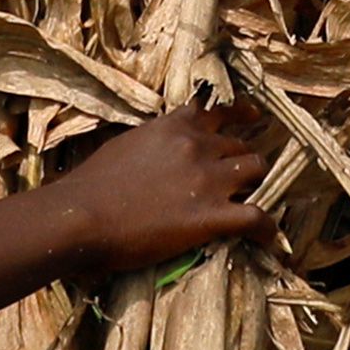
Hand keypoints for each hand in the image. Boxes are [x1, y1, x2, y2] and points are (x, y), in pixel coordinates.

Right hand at [45, 105, 280, 285]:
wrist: (81, 217)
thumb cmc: (89, 185)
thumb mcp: (124, 146)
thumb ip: (152, 143)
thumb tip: (159, 151)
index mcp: (174, 127)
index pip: (216, 112)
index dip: (238, 117)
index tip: (251, 120)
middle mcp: (197, 146)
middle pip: (240, 146)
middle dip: (242, 161)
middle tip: (241, 178)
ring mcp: (208, 180)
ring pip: (256, 170)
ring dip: (258, 185)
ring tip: (255, 200)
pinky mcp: (211, 216)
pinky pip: (256, 218)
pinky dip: (266, 228)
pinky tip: (268, 237)